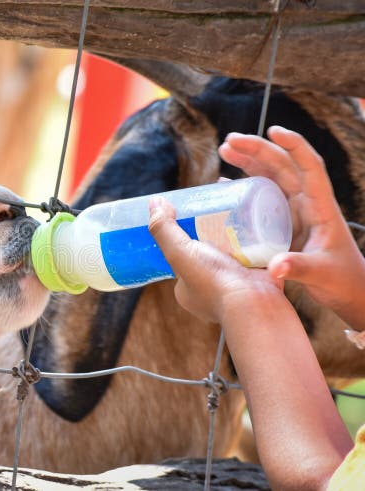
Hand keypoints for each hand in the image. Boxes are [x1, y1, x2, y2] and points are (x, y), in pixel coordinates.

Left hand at [148, 197, 283, 323]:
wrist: (255, 303)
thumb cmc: (213, 281)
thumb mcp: (179, 252)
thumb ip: (163, 229)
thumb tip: (153, 202)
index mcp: (189, 290)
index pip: (183, 258)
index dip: (185, 237)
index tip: (191, 216)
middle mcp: (212, 289)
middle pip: (208, 252)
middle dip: (212, 231)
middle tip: (216, 206)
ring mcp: (237, 285)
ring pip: (232, 251)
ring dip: (235, 231)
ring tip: (235, 205)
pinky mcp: (260, 277)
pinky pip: (255, 252)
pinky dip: (255, 237)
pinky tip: (256, 217)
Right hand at [218, 126, 364, 324]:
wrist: (345, 290)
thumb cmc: (340, 278)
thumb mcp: (320, 273)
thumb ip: (297, 268)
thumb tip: (274, 267)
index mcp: (321, 206)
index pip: (309, 166)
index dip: (294, 146)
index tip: (273, 131)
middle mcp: (307, 202)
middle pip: (282, 165)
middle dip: (257, 149)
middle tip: (229, 141)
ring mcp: (293, 210)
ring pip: (270, 176)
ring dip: (248, 161)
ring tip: (224, 149)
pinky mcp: (282, 221)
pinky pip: (261, 197)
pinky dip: (244, 186)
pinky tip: (224, 183)